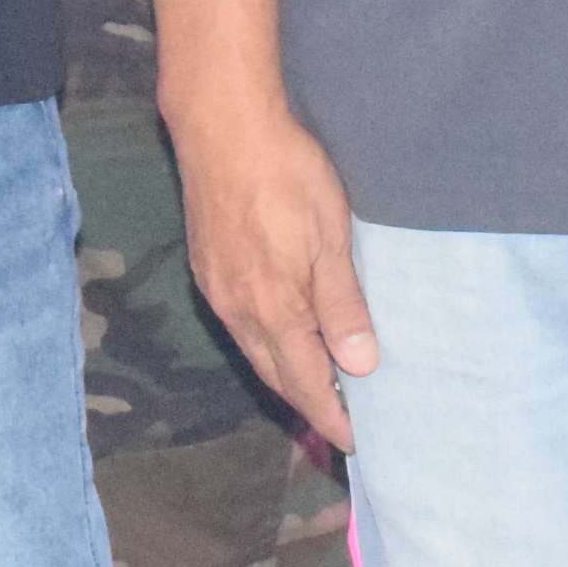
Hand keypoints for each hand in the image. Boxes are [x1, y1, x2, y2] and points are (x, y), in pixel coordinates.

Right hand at [177, 79, 378, 444]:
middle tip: (340, 420)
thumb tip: (359, 366)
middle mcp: (239, 310)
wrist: (220, 125)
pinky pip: (239, 323)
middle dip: (307, 403)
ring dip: (285, 373)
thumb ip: (342, 303)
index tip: (353, 441)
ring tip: (317, 383)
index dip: (330, 415)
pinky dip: (266, 342)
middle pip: (276, 374)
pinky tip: (282, 331)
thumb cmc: (285, 173)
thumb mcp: (330, 236)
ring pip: (255, 349)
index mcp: (274, 309)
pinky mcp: (207, 266)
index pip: (307, 382)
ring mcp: (218, 289)